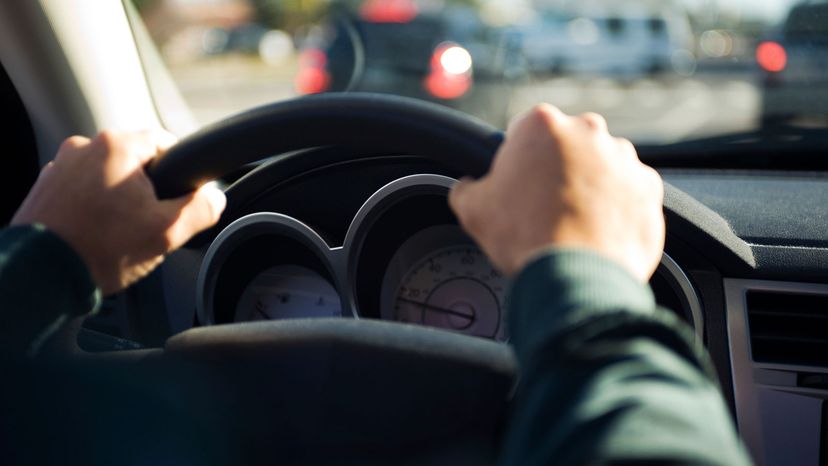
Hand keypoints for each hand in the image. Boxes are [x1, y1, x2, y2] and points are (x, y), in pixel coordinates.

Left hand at [12, 130, 225, 294]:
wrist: (41, 276)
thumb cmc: (100, 250)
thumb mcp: (167, 233)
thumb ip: (201, 210)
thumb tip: (215, 199)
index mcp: (117, 146)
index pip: (166, 142)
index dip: (180, 172)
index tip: (178, 197)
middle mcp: (84, 147)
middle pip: (136, 161)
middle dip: (147, 190)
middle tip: (147, 223)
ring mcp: (60, 166)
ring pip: (108, 176)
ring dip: (118, 198)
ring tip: (118, 233)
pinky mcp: (45, 187)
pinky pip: (82, 189)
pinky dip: (93, 207)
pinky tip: (96, 233)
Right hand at [449, 104, 663, 281]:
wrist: (577, 276)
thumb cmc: (525, 237)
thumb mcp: (472, 209)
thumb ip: (465, 188)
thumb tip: (466, 187)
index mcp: (542, 125)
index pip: (524, 132)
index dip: (517, 161)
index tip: (517, 185)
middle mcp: (588, 131)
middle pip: (566, 146)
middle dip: (556, 170)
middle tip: (543, 207)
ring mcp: (624, 158)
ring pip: (600, 167)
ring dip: (588, 187)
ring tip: (572, 224)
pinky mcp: (648, 187)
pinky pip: (628, 193)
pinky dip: (615, 208)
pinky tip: (596, 232)